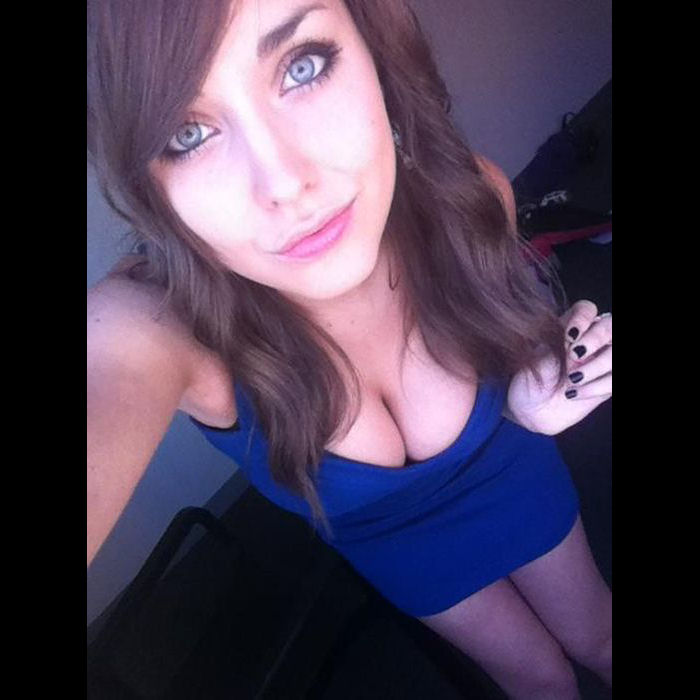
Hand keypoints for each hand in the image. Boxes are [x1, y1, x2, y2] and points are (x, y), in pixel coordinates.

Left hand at [505, 300, 611, 434]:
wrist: (529, 411)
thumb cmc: (529, 379)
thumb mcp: (536, 357)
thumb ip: (557, 342)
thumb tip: (574, 335)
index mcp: (570, 327)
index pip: (587, 309)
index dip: (582, 318)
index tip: (568, 336)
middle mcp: (590, 340)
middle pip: (610, 326)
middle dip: (596, 338)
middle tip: (575, 355)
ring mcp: (601, 361)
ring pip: (616, 354)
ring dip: (597, 365)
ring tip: (572, 379)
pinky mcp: (607, 383)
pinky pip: (614, 380)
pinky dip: (598, 386)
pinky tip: (574, 393)